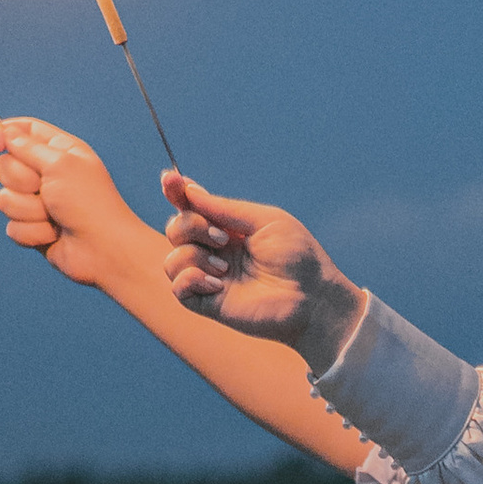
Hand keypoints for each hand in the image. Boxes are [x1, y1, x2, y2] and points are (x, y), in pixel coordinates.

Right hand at [0, 116, 149, 288]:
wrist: (103, 249)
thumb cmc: (90, 203)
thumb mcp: (60, 163)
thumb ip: (28, 146)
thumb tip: (6, 132)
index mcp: (58, 151)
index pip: (22, 131)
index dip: (3, 133)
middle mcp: (47, 174)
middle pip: (4, 165)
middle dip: (20, 180)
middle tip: (44, 188)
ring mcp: (38, 203)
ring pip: (4, 199)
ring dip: (28, 210)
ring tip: (53, 216)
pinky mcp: (33, 228)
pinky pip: (12, 227)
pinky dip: (32, 232)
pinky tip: (53, 235)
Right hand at [160, 172, 365, 369]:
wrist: (312, 299)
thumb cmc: (298, 258)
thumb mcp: (264, 220)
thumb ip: (225, 208)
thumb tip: (189, 190)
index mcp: (228, 228)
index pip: (191, 207)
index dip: (176, 192)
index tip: (170, 179)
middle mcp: (215, 251)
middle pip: (175, 228)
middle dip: (191, 225)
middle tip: (224, 238)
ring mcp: (211, 277)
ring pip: (172, 258)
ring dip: (194, 255)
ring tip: (225, 268)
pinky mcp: (208, 303)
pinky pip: (177, 286)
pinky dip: (190, 279)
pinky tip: (218, 284)